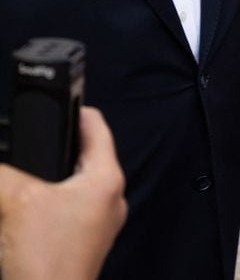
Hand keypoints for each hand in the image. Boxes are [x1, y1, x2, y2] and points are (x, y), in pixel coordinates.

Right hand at [0, 107, 126, 279]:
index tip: (53, 97)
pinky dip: (40, 202)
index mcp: (106, 179)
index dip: (72, 105)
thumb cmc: (46, 265)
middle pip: (80, 154)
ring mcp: (95, 226)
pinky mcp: (77, 246)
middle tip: (30, 134)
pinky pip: (60, 210)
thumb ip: (2, 171)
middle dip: (51, 145)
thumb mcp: (15, 200)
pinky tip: (19, 205)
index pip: (94, 124)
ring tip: (22, 167)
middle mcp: (108, 200)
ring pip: (68, 184)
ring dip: (43, 175)